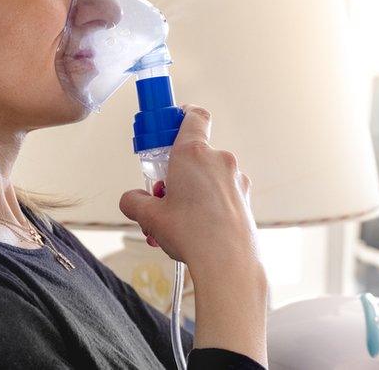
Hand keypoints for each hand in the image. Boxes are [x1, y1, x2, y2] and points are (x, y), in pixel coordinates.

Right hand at [119, 104, 262, 277]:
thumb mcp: (149, 217)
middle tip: (164, 196)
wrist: (228, 262)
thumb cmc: (191, 233)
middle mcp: (218, 159)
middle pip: (195, 153)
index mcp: (193, 153)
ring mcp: (236, 178)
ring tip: (178, 222)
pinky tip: (197, 229)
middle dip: (177, 172)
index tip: (168, 129)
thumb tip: (132, 200)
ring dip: (193, 191)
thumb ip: (134, 202)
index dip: (181, 116)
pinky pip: (222, 193)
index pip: (194, 115)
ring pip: (209, 176)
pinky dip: (210, 204)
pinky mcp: (245, 198)